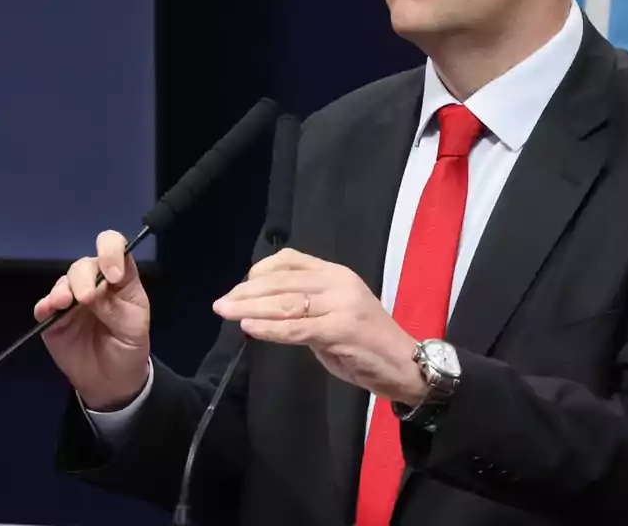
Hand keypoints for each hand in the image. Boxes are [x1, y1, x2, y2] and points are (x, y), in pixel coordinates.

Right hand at [34, 230, 150, 410]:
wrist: (112, 381)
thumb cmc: (129, 347)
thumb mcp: (134, 326)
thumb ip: (116, 306)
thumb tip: (95, 291)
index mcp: (119, 279)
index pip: (114, 248)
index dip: (111, 251)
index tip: (113, 275)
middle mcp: (94, 282)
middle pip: (84, 265)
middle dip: (83, 277)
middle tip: (87, 299)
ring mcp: (71, 299)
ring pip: (64, 280)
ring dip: (63, 289)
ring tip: (64, 303)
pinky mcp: (53, 318)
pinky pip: (44, 305)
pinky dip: (45, 305)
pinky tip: (49, 310)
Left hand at [212, 248, 427, 404]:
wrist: (406, 366)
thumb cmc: (366, 344)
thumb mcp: (333, 314)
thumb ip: (304, 307)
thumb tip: (263, 308)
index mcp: (336, 274)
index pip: (290, 260)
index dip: (259, 272)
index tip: (240, 287)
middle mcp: (338, 283)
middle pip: (282, 282)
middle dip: (246, 292)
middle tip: (221, 303)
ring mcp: (341, 305)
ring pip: (286, 302)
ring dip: (250, 307)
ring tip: (226, 311)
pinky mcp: (341, 330)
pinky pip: (297, 328)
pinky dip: (270, 328)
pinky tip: (250, 327)